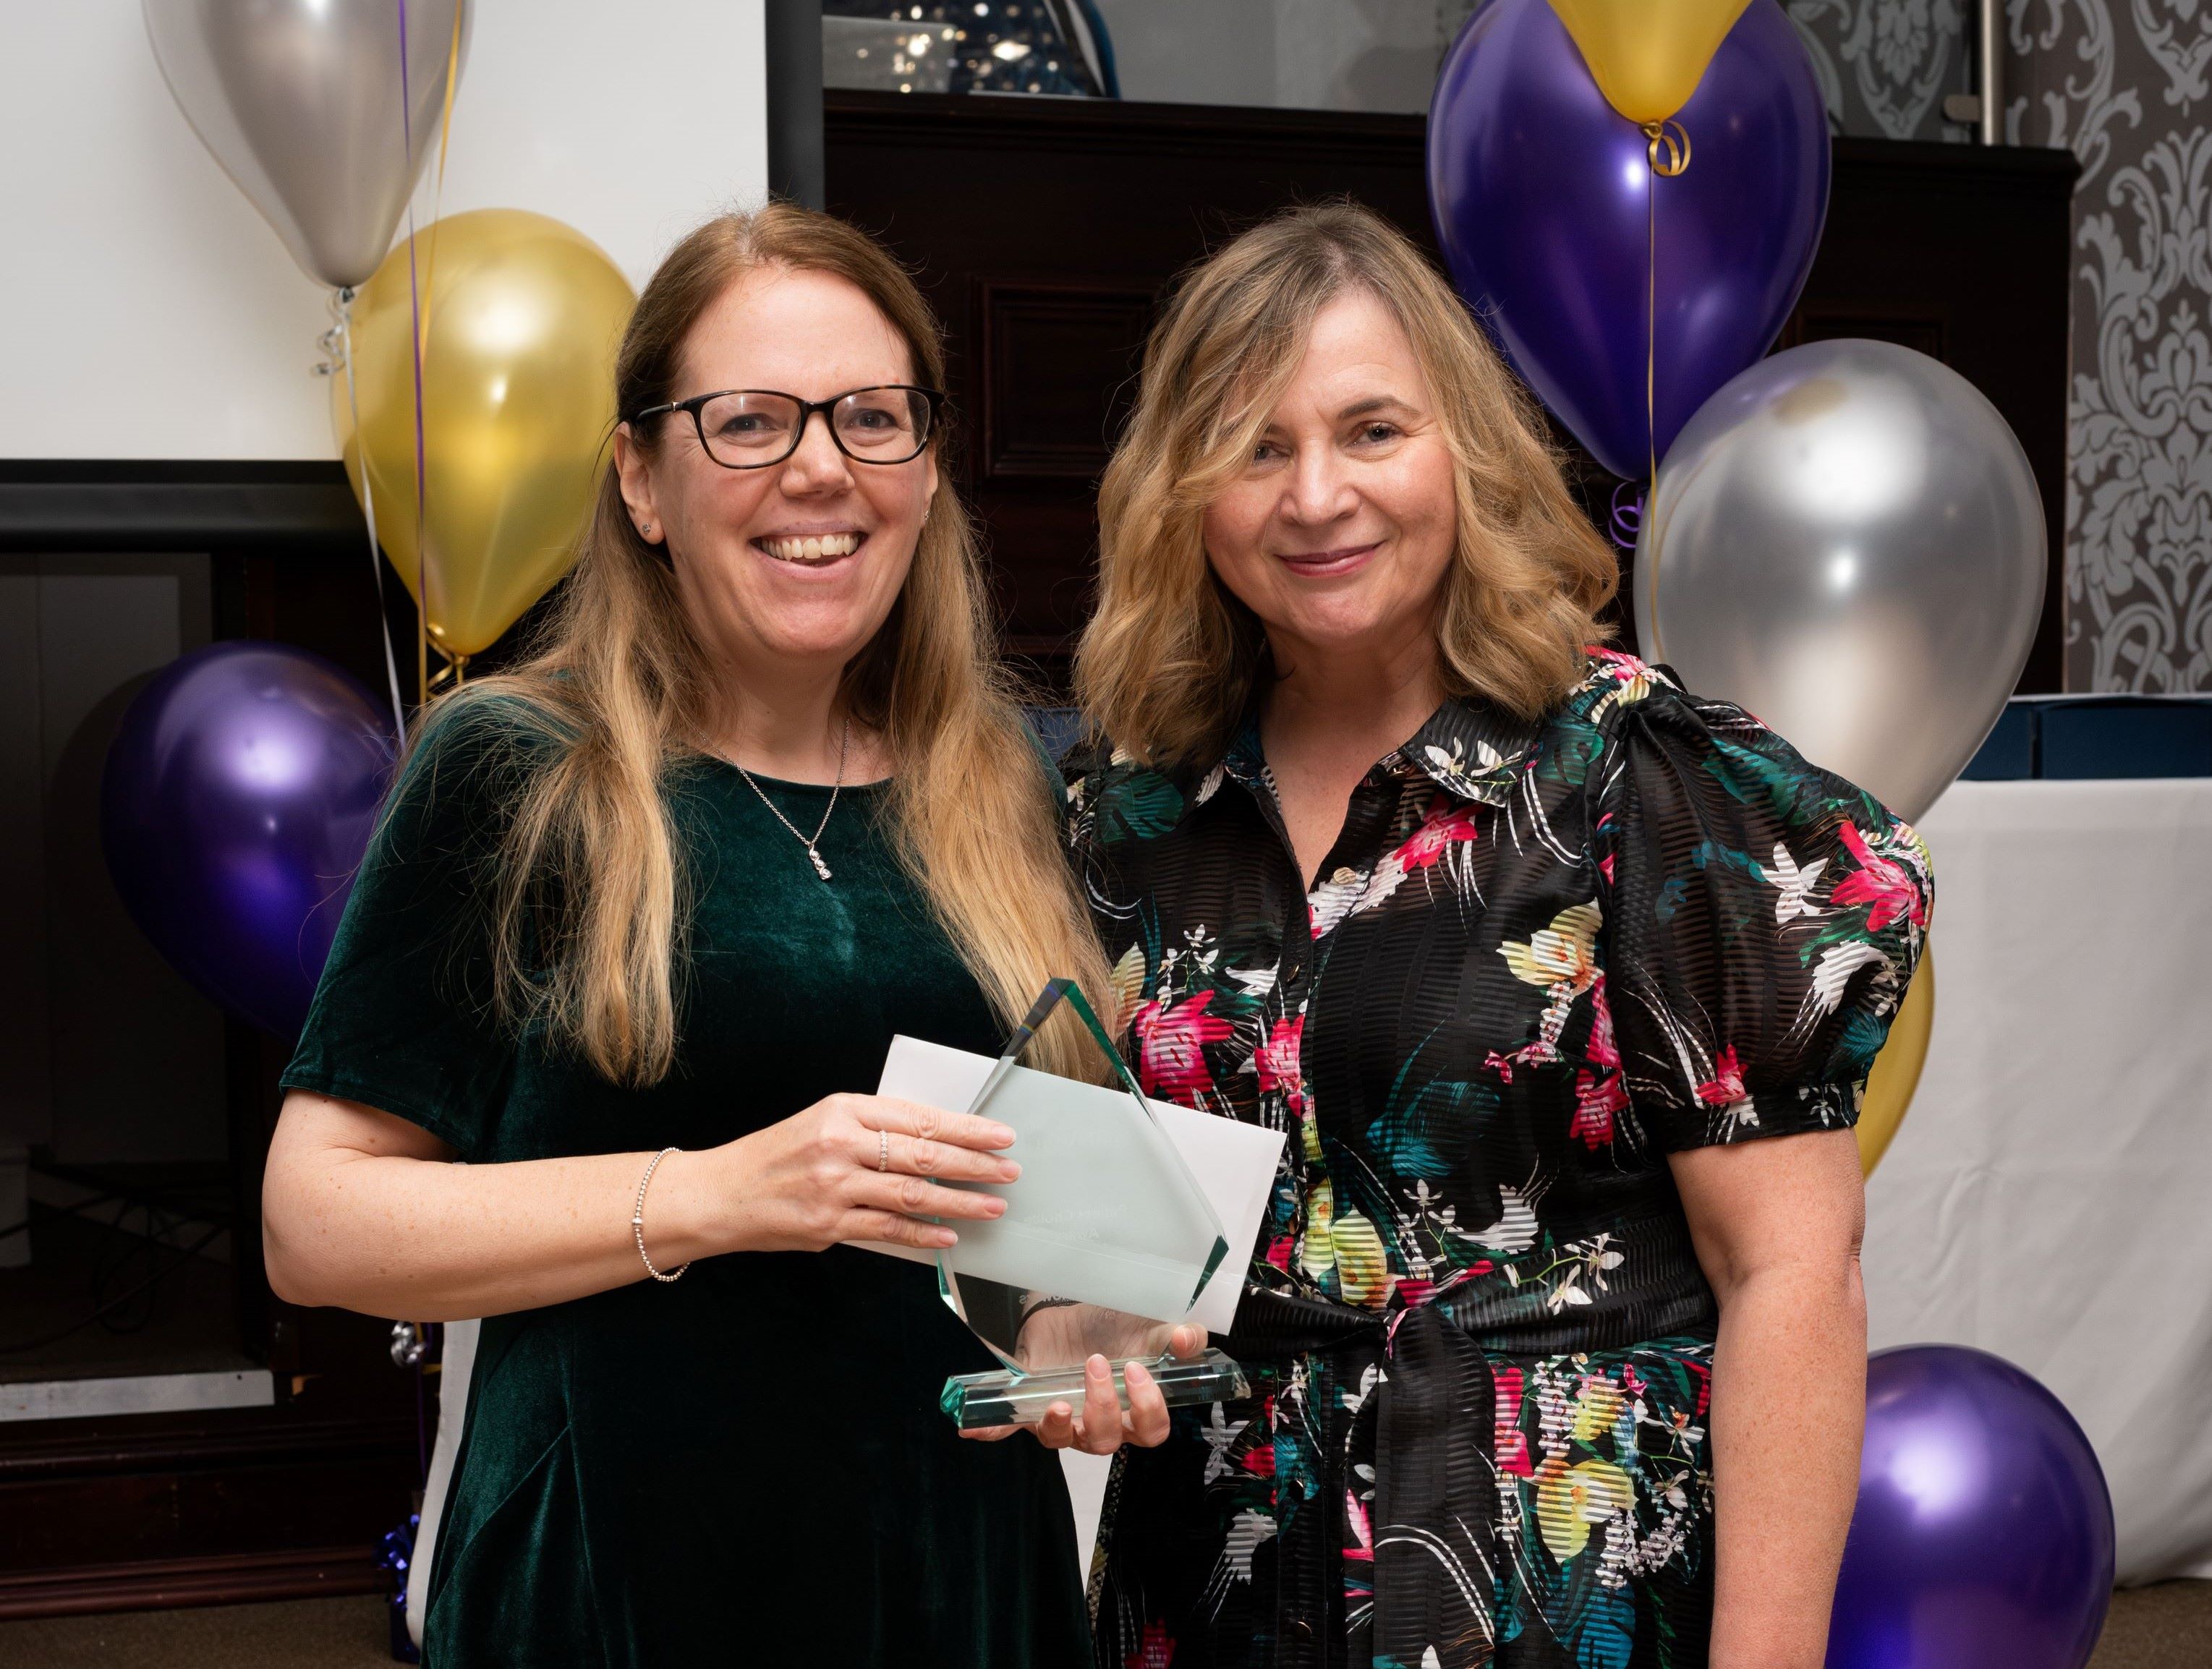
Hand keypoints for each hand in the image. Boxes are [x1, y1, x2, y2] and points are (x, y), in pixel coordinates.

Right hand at [706, 1093, 1017, 1253]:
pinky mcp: (827, 1224)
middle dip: (975, 1163)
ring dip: (960, 1201)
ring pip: (912, 1193)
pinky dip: (922, 1233)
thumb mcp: (822, 1122)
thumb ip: (872, 1129)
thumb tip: (935, 1143)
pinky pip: (886, 1229)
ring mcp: (834, 1185)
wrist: (719, 1193)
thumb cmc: (776, 1156)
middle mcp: (840, 1142)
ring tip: (994, 1205)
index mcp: (843, 1108)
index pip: (919, 1117)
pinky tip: (949, 1234)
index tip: (999, 1135)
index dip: (966, 1127)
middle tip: (1009, 1170)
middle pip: (924, 1153)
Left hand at [962, 1322, 1208, 1452]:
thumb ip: (1174, 1336)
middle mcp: (1098, 1423)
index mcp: (1133, 1409)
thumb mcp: (1146, 1326)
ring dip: (1057, 1426)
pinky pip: (1009, 1429)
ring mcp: (1063, 1417)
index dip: (1147, 1410)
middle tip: (1096, 1365)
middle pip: (1105, 1442)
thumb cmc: (1113, 1327)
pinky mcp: (1028, 1407)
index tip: (1136, 1371)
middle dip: (1103, 1408)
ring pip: (1062, 1442)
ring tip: (1056, 1402)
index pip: (1150, 1431)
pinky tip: (972, 1428)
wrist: (1071, 1311)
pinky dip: (992, 1431)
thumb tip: (1190, 1339)